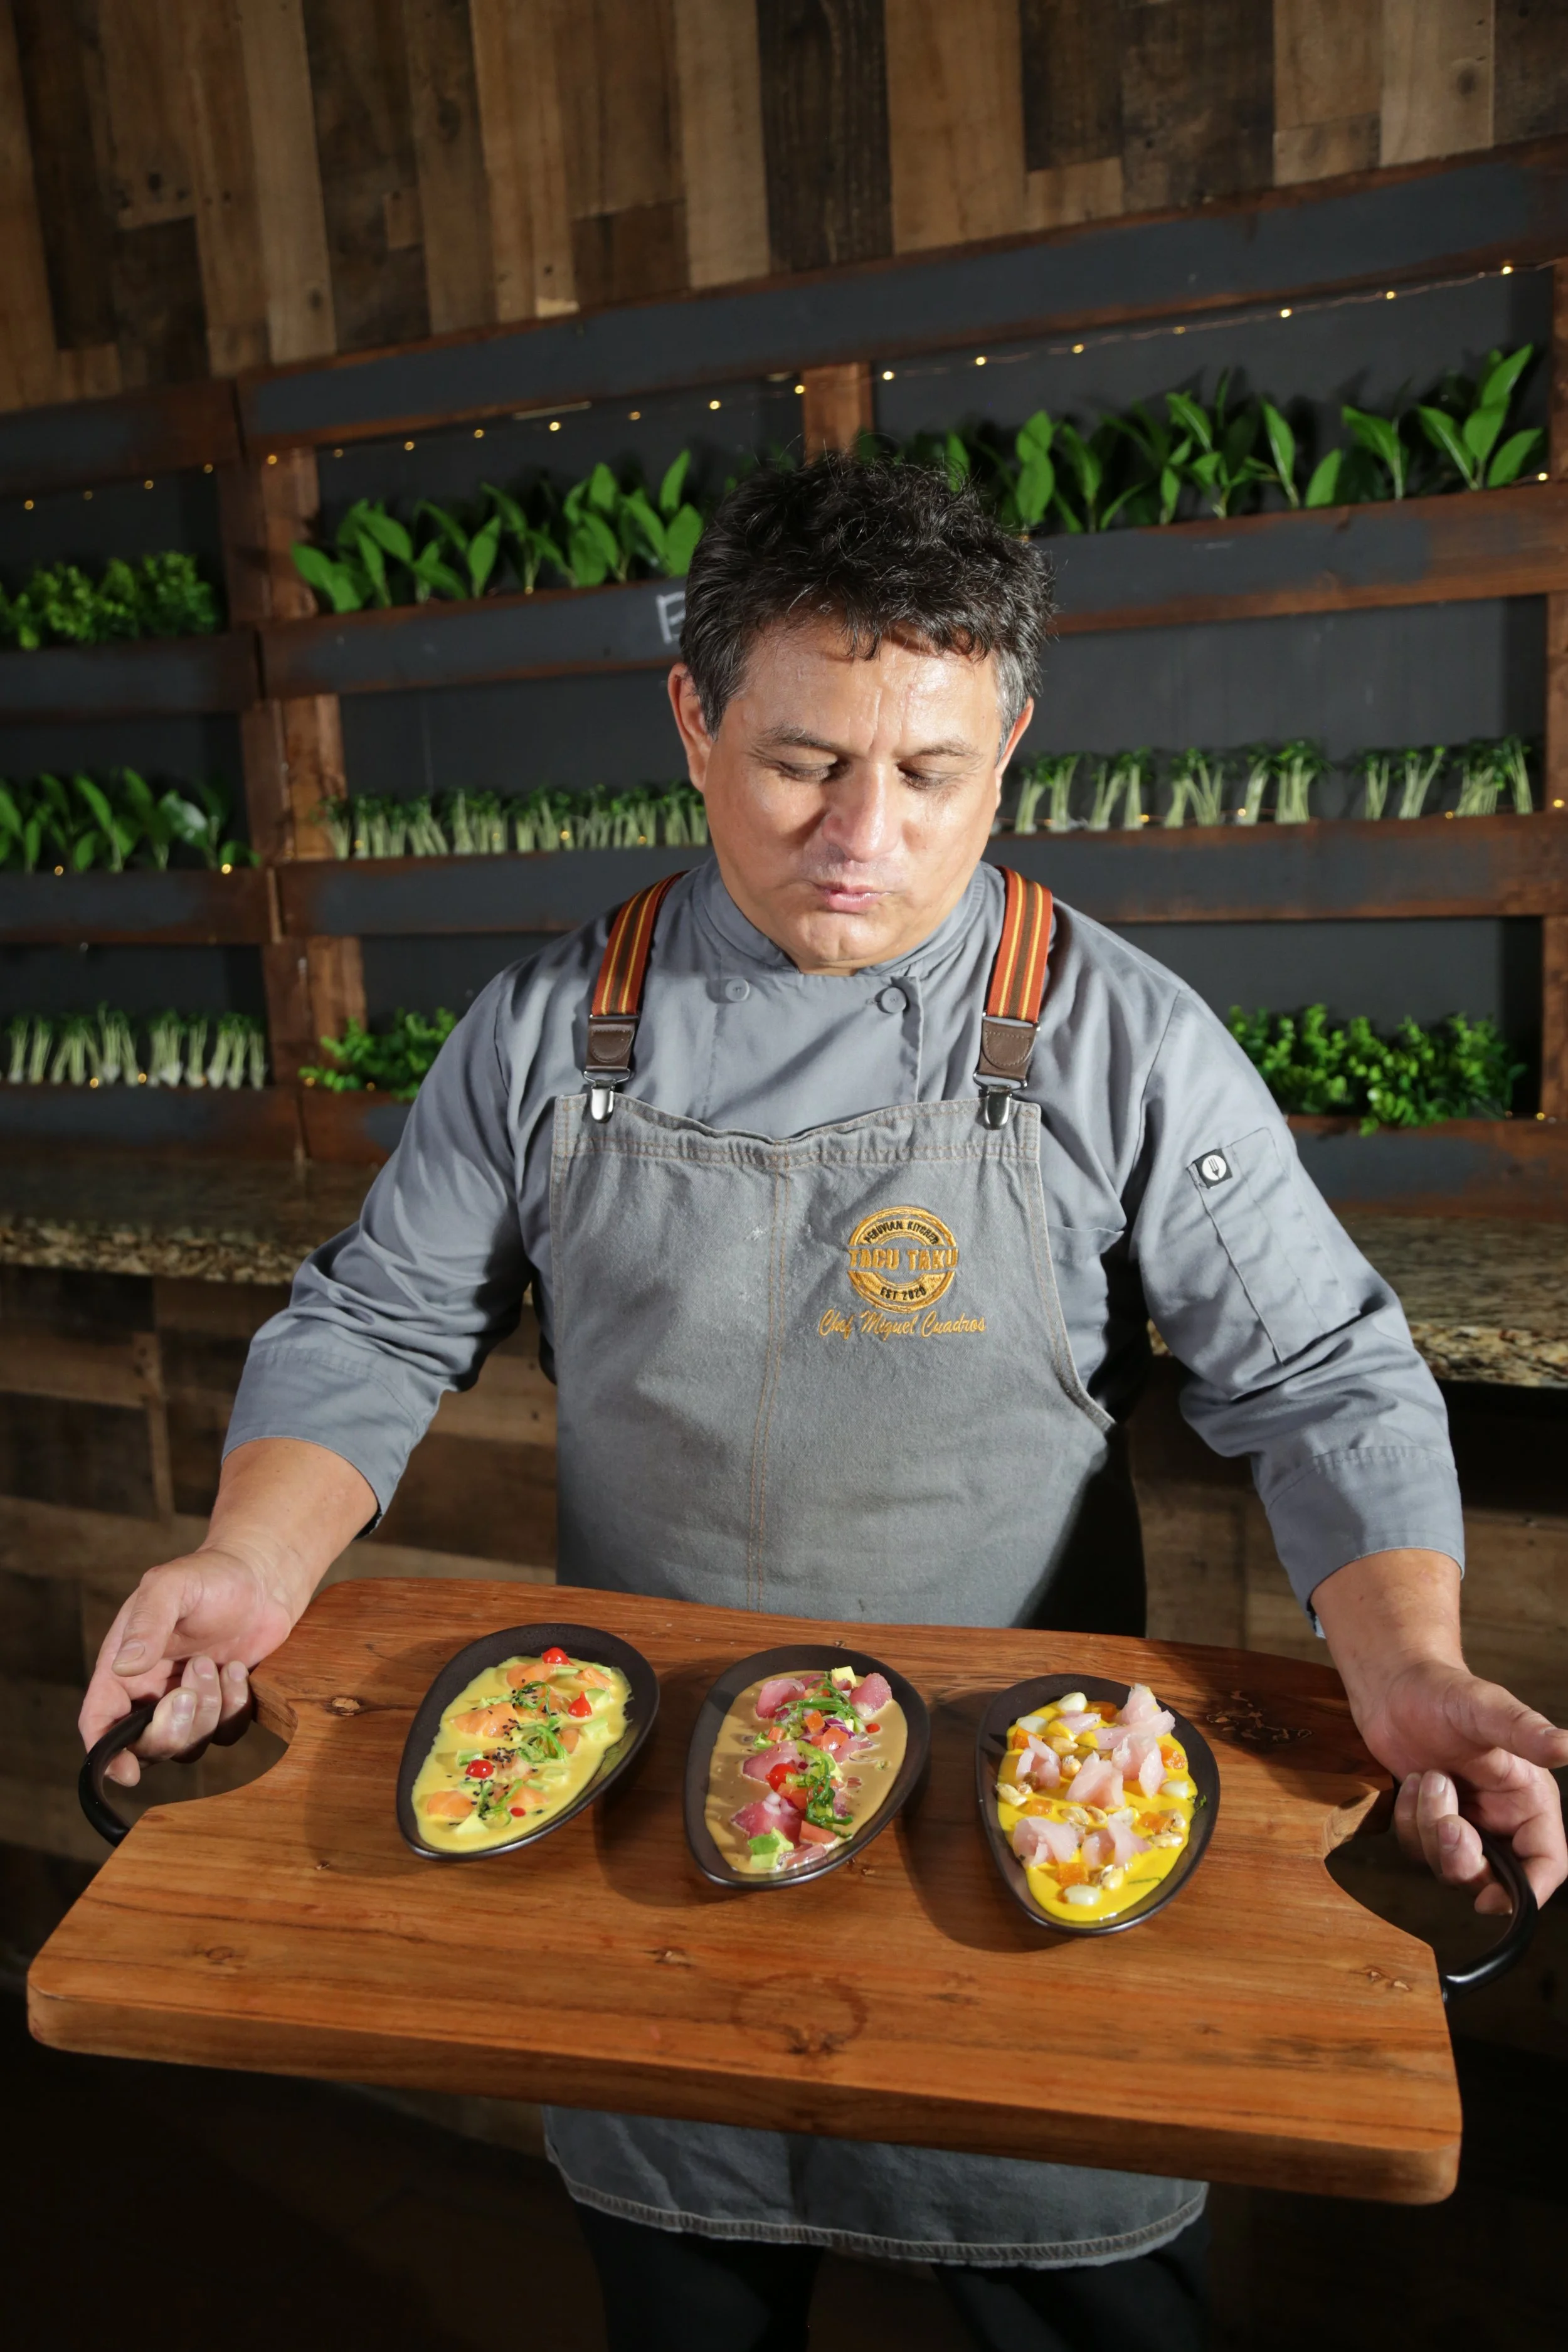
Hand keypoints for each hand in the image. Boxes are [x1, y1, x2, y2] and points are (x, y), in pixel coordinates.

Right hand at [79, 1545, 297, 1786]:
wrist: (262, 1576)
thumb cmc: (209, 1576)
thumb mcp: (170, 1586)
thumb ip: (148, 1622)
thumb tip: (124, 1665)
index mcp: (123, 1668)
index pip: (99, 1721)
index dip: (105, 1755)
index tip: (127, 1773)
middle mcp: (150, 1691)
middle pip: (147, 1745)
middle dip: (173, 1726)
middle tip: (194, 1679)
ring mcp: (188, 1702)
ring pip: (189, 1744)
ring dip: (209, 1710)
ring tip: (218, 1663)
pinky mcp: (223, 1705)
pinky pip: (225, 1733)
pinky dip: (235, 1707)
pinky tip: (239, 1669)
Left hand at [1365, 1660, 1567, 1915]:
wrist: (1394, 1684)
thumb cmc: (1443, 1691)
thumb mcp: (1485, 1707)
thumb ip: (1524, 1731)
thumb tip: (1566, 1746)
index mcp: (1529, 1800)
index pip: (1546, 1863)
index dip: (1528, 1892)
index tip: (1492, 1901)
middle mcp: (1502, 1818)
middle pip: (1493, 1877)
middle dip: (1463, 1855)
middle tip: (1448, 1819)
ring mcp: (1466, 1822)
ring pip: (1449, 1866)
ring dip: (1430, 1828)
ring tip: (1429, 1777)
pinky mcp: (1431, 1822)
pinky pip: (1419, 1849)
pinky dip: (1410, 1821)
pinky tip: (1413, 1782)